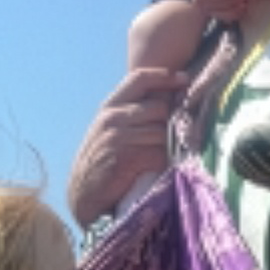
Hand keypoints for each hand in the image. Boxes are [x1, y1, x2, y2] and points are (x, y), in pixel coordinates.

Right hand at [67, 67, 187, 228]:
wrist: (85, 193)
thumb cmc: (103, 160)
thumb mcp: (112, 129)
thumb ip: (134, 113)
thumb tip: (172, 99)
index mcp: (110, 106)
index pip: (139, 78)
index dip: (164, 76)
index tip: (184, 79)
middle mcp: (113, 117)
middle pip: (160, 107)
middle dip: (171, 120)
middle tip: (176, 133)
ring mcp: (120, 137)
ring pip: (163, 131)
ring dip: (169, 145)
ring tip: (163, 155)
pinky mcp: (129, 158)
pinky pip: (160, 154)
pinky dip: (163, 162)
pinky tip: (155, 169)